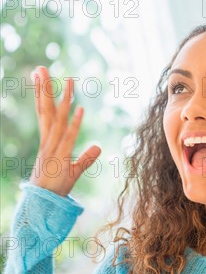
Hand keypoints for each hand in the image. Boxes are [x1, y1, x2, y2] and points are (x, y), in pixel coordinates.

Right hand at [28, 66, 101, 196]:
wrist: (44, 205)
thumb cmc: (55, 189)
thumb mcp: (74, 171)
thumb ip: (87, 158)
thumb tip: (99, 147)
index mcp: (47, 142)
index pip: (43, 113)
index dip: (41, 94)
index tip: (39, 76)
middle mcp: (48, 142)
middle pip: (45, 111)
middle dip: (44, 89)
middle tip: (41, 67)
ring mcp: (52, 148)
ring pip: (57, 120)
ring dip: (63, 100)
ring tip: (68, 81)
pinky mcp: (60, 157)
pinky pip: (68, 137)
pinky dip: (74, 123)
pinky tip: (80, 109)